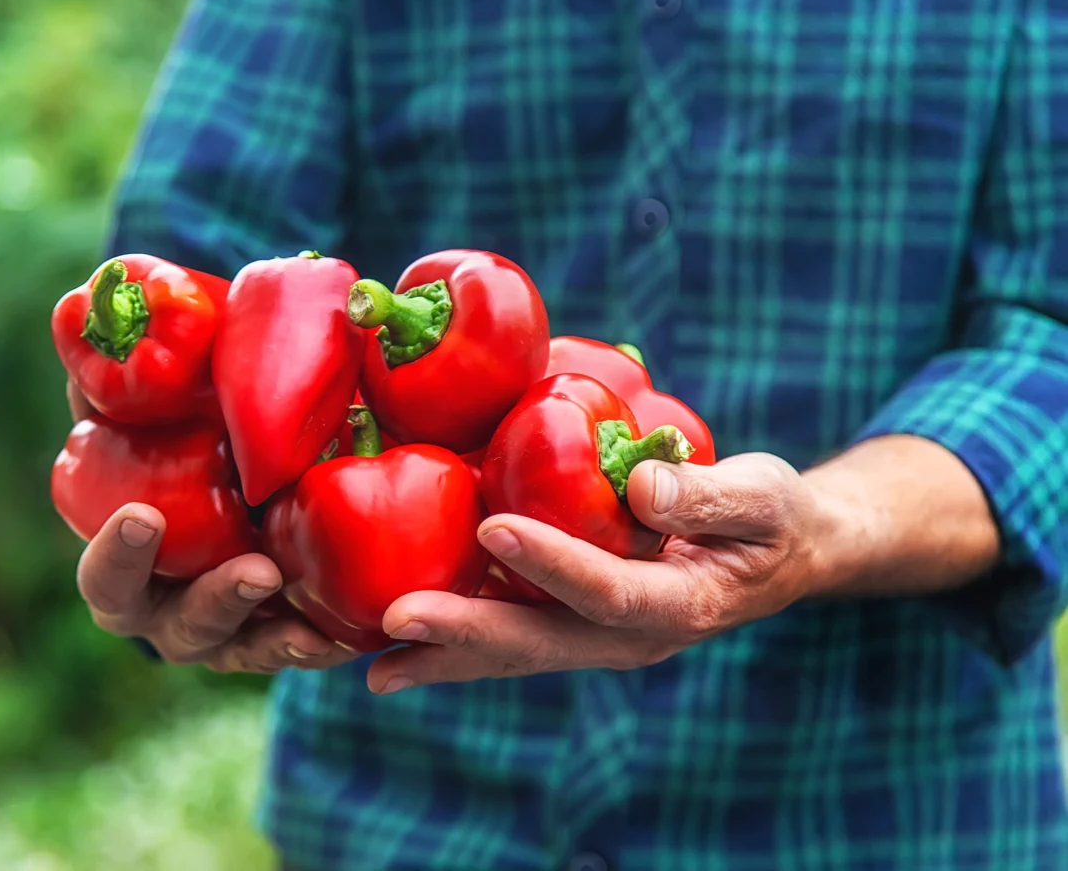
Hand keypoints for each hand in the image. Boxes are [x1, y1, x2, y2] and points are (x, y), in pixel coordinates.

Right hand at [66, 379, 354, 672]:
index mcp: (126, 569)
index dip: (116, 556)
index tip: (141, 517)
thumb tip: (104, 314)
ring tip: (315, 623)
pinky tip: (352, 634)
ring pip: (247, 649)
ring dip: (279, 637)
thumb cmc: (178, 446)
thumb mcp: (150, 415)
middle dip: (219, 602)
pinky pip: (302, 650)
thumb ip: (121, 387)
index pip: (106, 578)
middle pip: (184, 625)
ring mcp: (229, 633)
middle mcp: (171, 613)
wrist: (240, 480)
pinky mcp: (279, 635)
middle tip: (257, 572)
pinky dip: (325, 641)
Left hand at [365, 453, 833, 692]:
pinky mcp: (576, 627)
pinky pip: (512, 639)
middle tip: (396, 620)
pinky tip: (397, 643)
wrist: (777, 554)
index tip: (494, 525)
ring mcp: (598, 640)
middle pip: (541, 642)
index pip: (609, 590)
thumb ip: (708, 496)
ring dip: (445, 656)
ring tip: (373, 663)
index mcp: (680, 606)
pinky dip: (457, 642)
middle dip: (466, 634)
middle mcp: (630, 638)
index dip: (554, 561)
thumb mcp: (761, 495)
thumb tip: (642, 486)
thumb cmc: (771, 516)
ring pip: (515, 654)